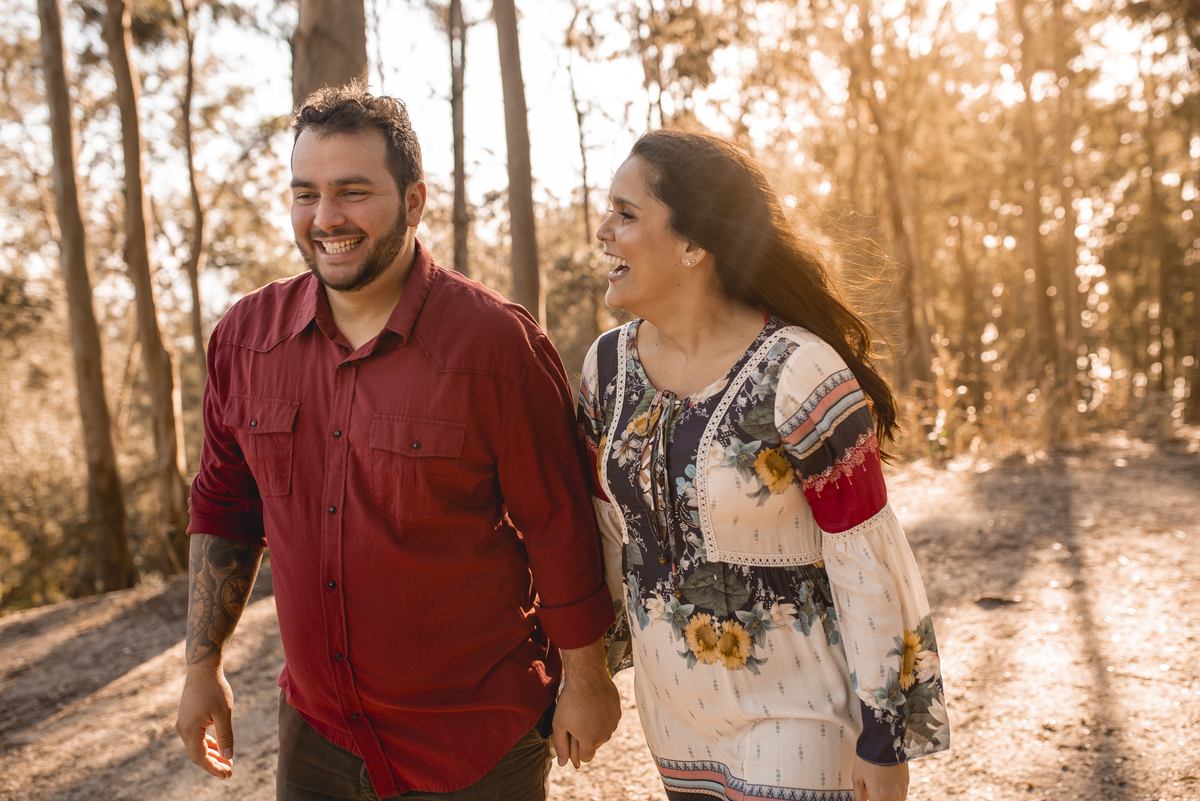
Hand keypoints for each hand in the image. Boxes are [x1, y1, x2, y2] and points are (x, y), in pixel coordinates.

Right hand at [176, 663, 235, 778]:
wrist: (202, 669)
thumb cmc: (215, 689)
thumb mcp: (224, 713)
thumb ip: (225, 736)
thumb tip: (228, 757)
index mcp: (190, 730)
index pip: (201, 758)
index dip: (214, 768)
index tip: (227, 775)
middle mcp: (183, 729)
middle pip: (197, 755)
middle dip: (213, 764)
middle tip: (229, 772)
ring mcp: (184, 724)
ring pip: (196, 746)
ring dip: (211, 755)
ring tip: (227, 762)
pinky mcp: (188, 718)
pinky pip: (196, 737)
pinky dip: (207, 744)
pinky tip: (218, 747)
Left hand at [552, 638, 621, 767]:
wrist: (587, 677)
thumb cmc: (570, 702)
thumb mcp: (559, 725)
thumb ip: (561, 746)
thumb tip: (562, 764)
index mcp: (590, 741)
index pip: (585, 758)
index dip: (576, 750)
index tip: (571, 737)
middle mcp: (605, 735)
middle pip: (594, 745)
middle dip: (585, 738)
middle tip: (576, 720)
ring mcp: (613, 723)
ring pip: (602, 732)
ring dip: (594, 727)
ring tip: (584, 710)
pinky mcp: (617, 712)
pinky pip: (609, 721)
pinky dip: (602, 717)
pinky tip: (593, 705)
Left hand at [852, 757, 907, 800]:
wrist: (884, 742)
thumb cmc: (868, 758)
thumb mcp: (857, 778)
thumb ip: (859, 796)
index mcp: (879, 798)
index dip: (870, 799)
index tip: (867, 795)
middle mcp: (893, 797)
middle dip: (877, 799)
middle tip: (871, 792)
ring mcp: (901, 791)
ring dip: (886, 798)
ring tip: (878, 786)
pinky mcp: (906, 784)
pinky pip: (900, 797)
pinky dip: (893, 795)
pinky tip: (885, 785)